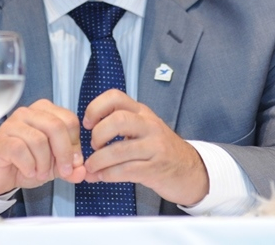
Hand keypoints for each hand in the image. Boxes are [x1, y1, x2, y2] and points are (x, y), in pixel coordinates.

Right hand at [0, 99, 86, 194]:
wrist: (0, 177)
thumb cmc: (26, 164)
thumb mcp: (54, 166)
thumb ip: (70, 168)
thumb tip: (82, 171)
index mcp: (44, 112)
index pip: (69, 120)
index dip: (75, 144)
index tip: (73, 162)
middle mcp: (28, 113)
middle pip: (56, 126)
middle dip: (64, 153)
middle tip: (64, 170)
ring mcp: (12, 124)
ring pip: (39, 140)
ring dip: (44, 163)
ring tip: (41, 173)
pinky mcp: (1, 140)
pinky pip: (21, 150)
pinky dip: (29, 165)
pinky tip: (28, 171)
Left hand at [82, 89, 208, 205]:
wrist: (191, 170)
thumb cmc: (160, 149)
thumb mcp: (143, 129)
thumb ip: (118, 128)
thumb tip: (83, 138)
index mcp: (142, 112)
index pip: (115, 97)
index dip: (95, 108)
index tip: (88, 124)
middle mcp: (149, 125)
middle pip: (118, 119)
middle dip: (98, 134)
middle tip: (93, 146)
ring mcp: (155, 147)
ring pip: (119, 149)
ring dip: (98, 160)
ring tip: (91, 167)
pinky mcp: (156, 168)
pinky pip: (126, 170)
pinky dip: (108, 175)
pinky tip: (101, 177)